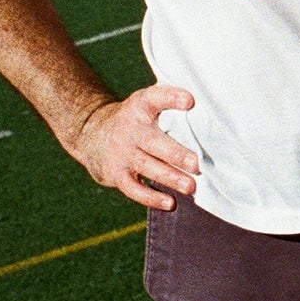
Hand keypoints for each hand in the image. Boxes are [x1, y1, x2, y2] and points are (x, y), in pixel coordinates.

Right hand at [67, 85, 199, 208]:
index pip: (155, 97)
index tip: (190, 100)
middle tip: (196, 164)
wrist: (92, 134)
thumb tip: (208, 110)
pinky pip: (133, 189)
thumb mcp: (146, 102)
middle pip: (152, 141)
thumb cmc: (134, 119)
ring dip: (170, 177)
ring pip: (146, 166)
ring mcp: (121, 152)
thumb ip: (170, 102)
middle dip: (175, 153)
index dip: (171, 97)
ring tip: (190, 186)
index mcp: (141, 105)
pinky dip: (151, 198)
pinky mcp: (115, 173)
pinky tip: (170, 203)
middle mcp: (129, 128)